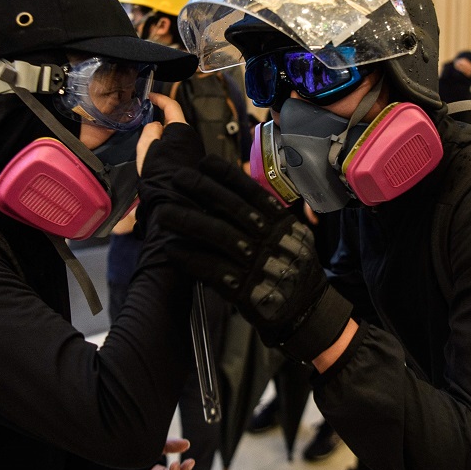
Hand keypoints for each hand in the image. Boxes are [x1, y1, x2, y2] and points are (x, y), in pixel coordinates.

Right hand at [136, 92, 187, 174]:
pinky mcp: (193, 161)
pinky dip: (168, 149)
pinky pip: (179, 149)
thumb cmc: (160, 171)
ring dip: (163, 139)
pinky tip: (159, 160)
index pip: (171, 105)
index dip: (160, 98)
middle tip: (145, 128)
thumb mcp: (146, 145)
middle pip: (174, 123)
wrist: (173, 196)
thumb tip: (156, 127)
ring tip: (150, 150)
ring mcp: (194, 150)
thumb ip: (150, 129)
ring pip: (176, 137)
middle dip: (159, 123)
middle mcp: (191, 137)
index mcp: (181, 128)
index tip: (151, 97)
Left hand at [156, 155, 352, 362]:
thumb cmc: (292, 264)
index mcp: (280, 221)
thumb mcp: (289, 233)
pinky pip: (211, 269)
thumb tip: (232, 191)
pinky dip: (189, 258)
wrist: (306, 307)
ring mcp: (256, 263)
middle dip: (201, 189)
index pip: (251, 190)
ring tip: (165, 213)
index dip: (226, 174)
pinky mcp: (243, 289)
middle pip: (230, 207)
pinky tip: (171, 249)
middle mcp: (268, 238)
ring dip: (187, 221)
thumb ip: (266, 214)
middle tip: (177, 178)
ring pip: (217, 235)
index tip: (204, 162)